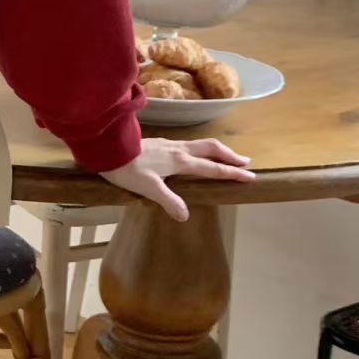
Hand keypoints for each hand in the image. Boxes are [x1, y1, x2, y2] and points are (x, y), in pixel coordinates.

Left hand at [101, 137, 254, 221]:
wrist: (108, 148)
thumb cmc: (127, 169)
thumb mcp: (148, 189)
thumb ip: (168, 201)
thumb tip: (185, 215)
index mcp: (180, 161)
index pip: (213, 168)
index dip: (232, 173)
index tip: (250, 177)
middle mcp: (179, 150)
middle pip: (212, 149)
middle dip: (230, 156)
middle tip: (246, 163)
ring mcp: (170, 144)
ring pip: (201, 144)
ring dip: (217, 151)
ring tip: (226, 156)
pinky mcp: (160, 143)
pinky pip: (188, 144)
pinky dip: (200, 149)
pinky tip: (194, 155)